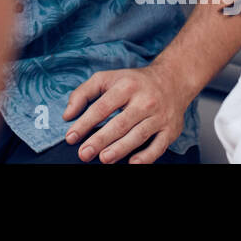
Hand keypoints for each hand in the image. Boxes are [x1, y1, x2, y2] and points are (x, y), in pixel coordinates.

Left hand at [62, 62, 188, 163]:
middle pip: (120, 123)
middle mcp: (144, 101)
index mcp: (126, 86)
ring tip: (103, 159)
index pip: (102, 107)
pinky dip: (146, 156)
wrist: (173, 80)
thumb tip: (67, 115)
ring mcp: (159, 116)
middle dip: (100, 140)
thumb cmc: (133, 82)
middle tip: (84, 153)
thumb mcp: (107, 78)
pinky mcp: (170, 130)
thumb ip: (83, 93)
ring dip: (120, 149)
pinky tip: (132, 163)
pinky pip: (158, 146)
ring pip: (138, 135)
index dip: (85, 123)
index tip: (71, 137)